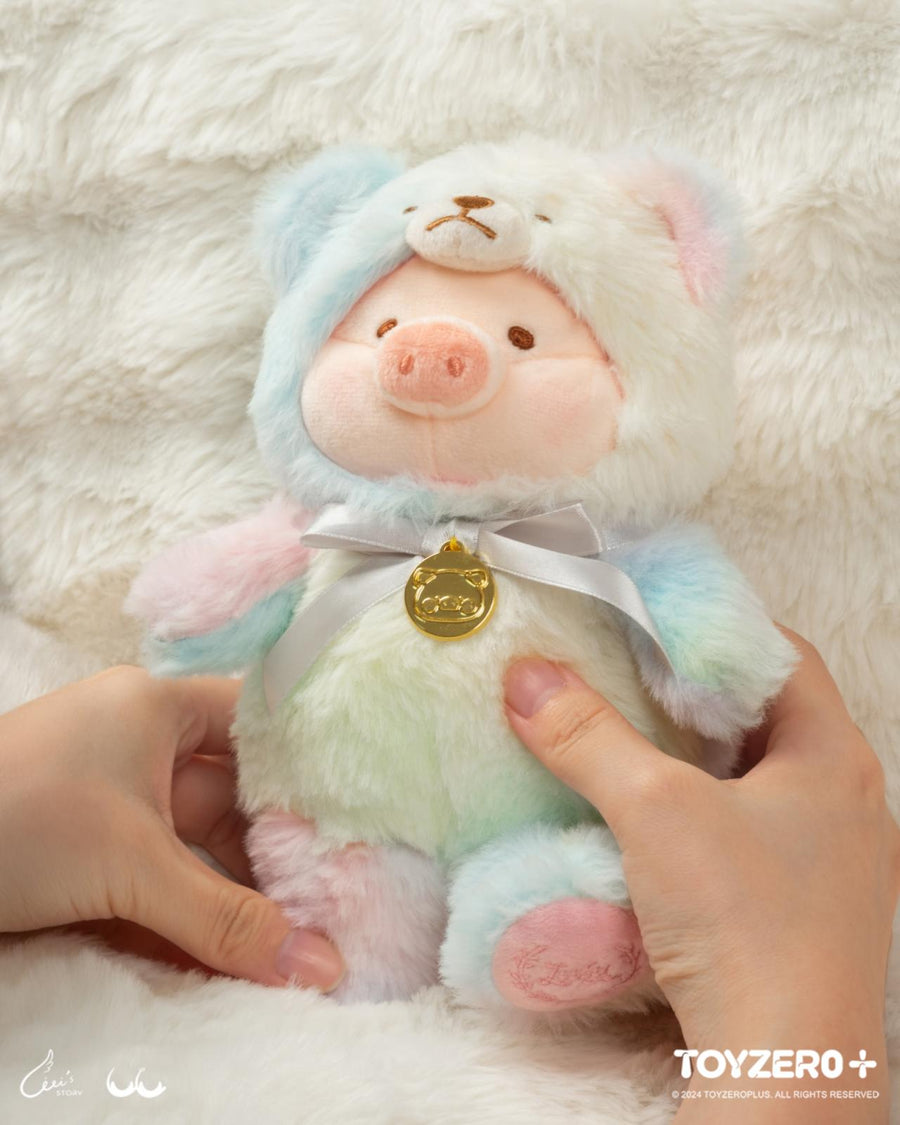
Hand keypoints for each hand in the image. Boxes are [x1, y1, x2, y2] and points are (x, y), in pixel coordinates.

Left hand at [0, 667, 343, 990]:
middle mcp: (141, 746)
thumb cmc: (15, 819)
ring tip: (305, 937)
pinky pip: (163, 881)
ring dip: (239, 894)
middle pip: (233, 796)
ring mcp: (113, 803)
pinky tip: (240, 955)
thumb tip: (322, 970)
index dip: (308, 765)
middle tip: (343, 897)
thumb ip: (226, 921)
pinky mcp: (91, 855)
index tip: (362, 814)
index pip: (257, 724)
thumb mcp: (131, 867)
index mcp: (155, 708)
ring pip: (199, 846)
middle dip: (280, 850)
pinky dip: (195, 915)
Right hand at [504, 629, 898, 1118]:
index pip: (781, 655)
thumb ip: (588, 737)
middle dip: (694, 690)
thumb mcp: (655, 811)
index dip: (716, 628)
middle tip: (626, 671)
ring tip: (628, 734)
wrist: (786, 1072)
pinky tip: (650, 816)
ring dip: (694, 753)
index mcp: (835, 757)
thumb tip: (526, 678)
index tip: (653, 619)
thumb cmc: (746, 926)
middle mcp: (846, 800)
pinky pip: (749, 827)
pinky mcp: (800, 904)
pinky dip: (699, 807)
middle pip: (766, 714)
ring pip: (755, 774)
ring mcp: (828, 857)